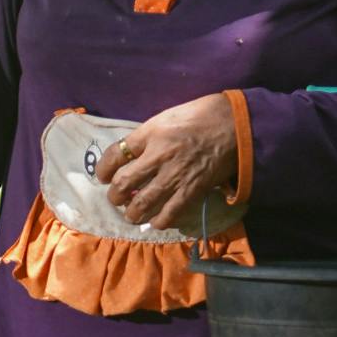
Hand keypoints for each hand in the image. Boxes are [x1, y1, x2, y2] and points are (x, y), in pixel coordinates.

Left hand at [95, 93, 236, 231]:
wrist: (234, 125)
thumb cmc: (200, 115)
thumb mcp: (166, 117)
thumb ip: (147, 136)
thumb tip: (131, 154)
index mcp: (150, 133)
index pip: (115, 154)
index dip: (103, 169)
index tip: (102, 176)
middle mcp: (159, 156)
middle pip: (124, 183)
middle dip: (114, 196)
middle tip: (116, 198)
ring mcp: (175, 175)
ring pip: (142, 203)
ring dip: (132, 212)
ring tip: (131, 213)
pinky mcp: (192, 190)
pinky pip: (169, 213)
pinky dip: (158, 221)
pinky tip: (154, 222)